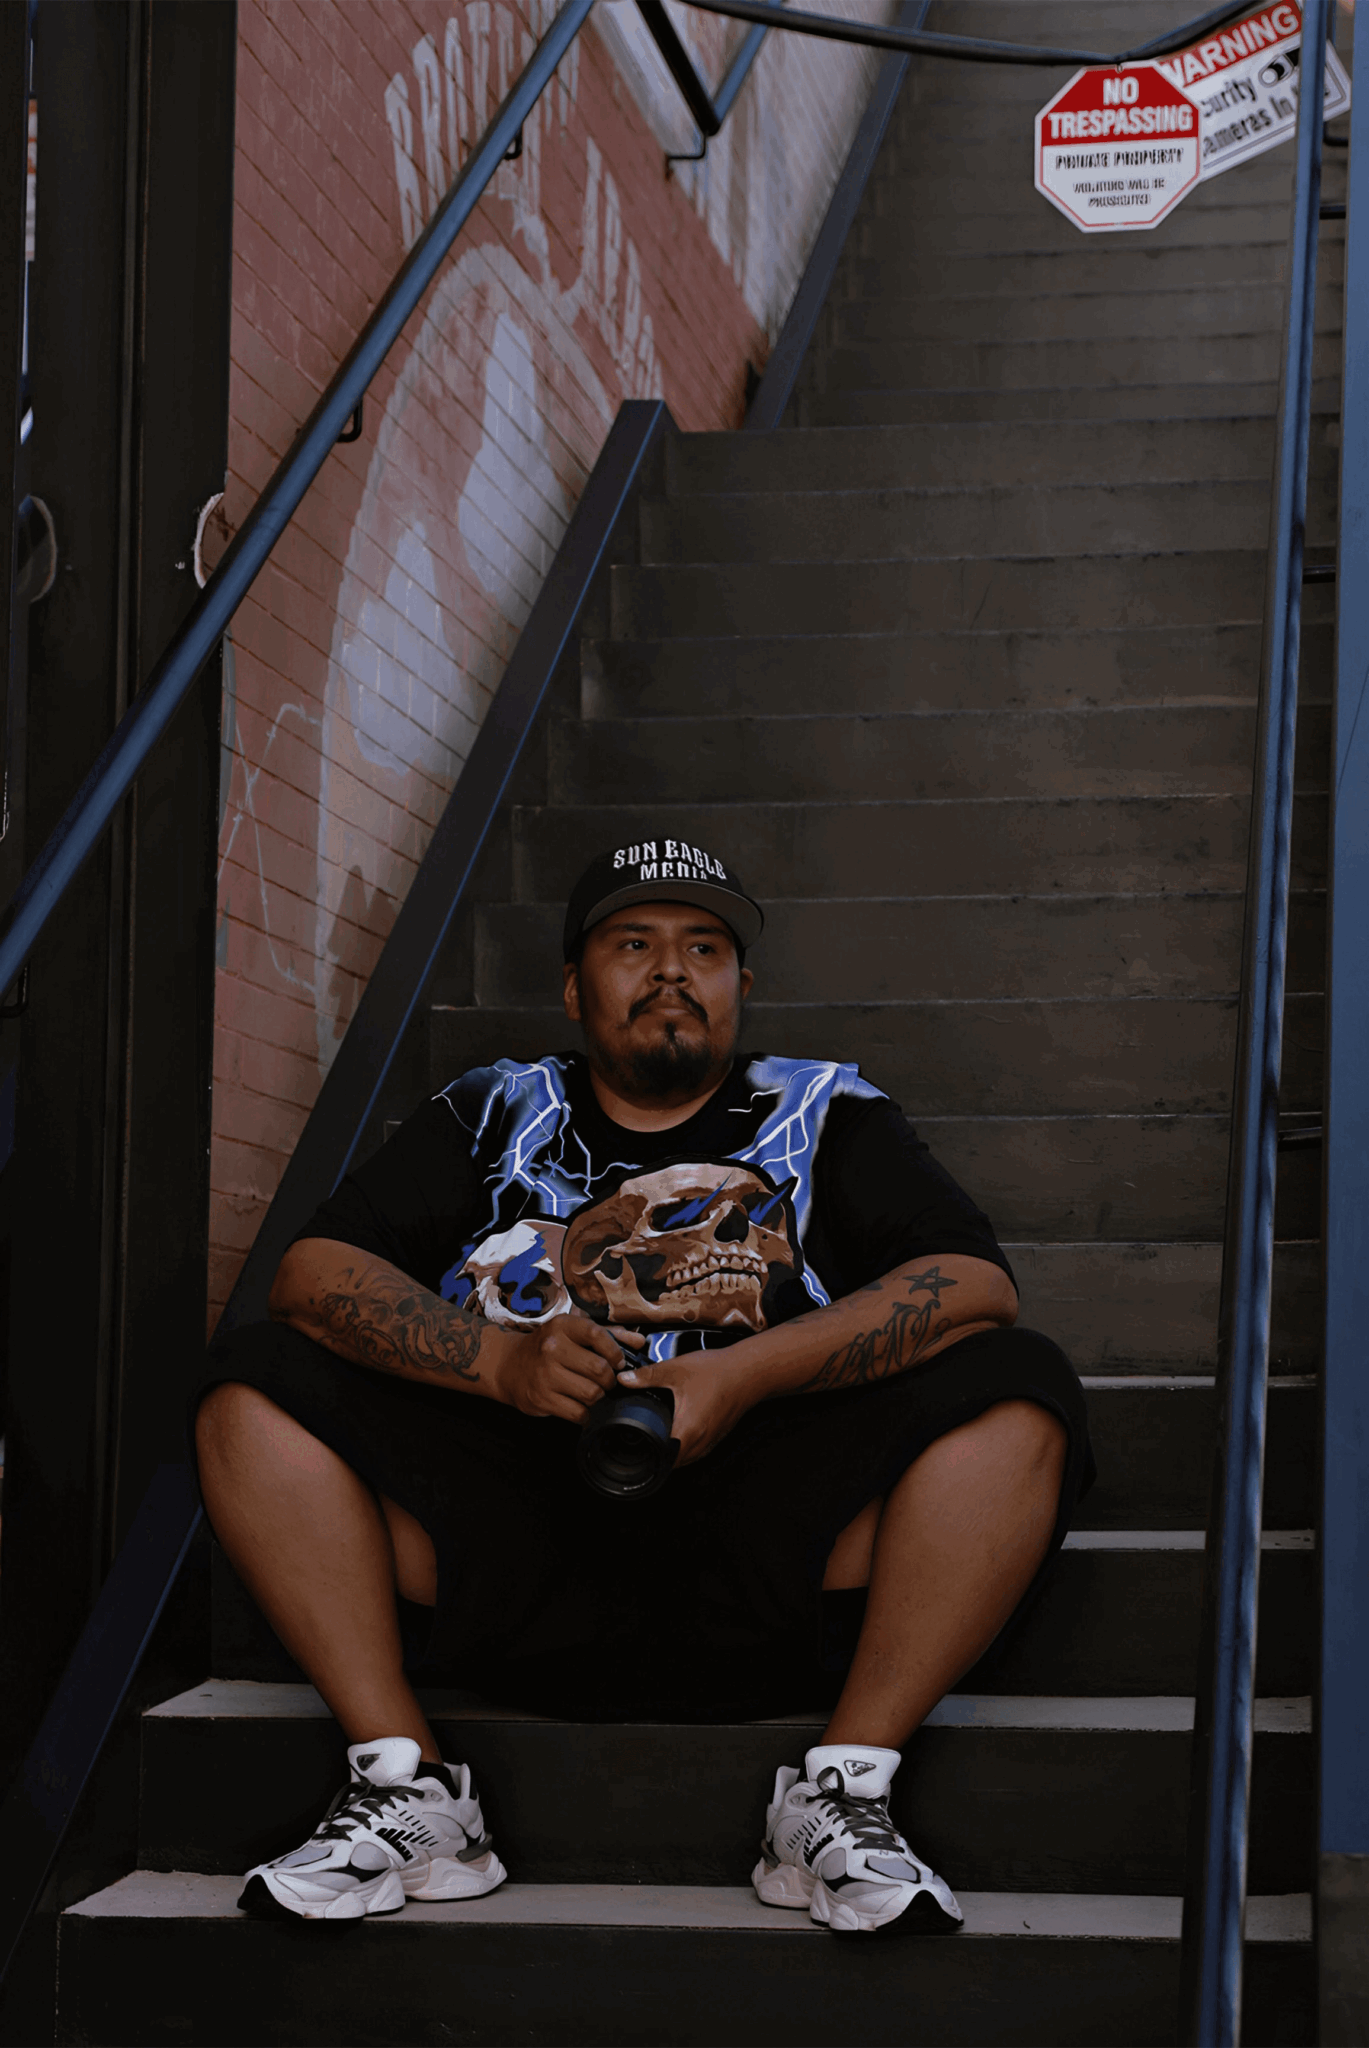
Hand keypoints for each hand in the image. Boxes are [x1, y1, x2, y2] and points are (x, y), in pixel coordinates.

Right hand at [486, 1315, 643, 1421]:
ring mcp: (545, 1375)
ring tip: (592, 1393)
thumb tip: (640, 1342)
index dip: (615, 1352)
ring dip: (598, 1397)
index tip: (618, 1363)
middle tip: (606, 1382)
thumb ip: (609, 1335)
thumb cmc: (548, 1348)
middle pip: (599, 1369)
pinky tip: (582, 1408)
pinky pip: (577, 1413)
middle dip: (609, 1380)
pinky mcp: (541, 1399)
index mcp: (562, 1327)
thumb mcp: (573, 1333)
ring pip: (591, 1393)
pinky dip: (586, 1414)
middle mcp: (552, 1348)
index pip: (597, 1335)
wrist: (509, 1365)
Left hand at [617, 1353, 752, 1463]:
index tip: (635, 1454)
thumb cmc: (717, 1372)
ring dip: (671, 1454)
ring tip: (656, 1440)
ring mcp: (711, 1441)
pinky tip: (678, 1432)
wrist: (749, 1371)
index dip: (647, 1461)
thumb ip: (648, 1376)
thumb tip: (624, 1380)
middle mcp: (700, 1442)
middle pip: (673, 1464)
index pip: (663, 1462)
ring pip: (686, 1459)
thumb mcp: (676, 1370)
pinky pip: (697, 1451)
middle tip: (641, 1444)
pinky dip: (684, 1447)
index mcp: (687, 1431)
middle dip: (657, 1458)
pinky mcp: (718, 1435)